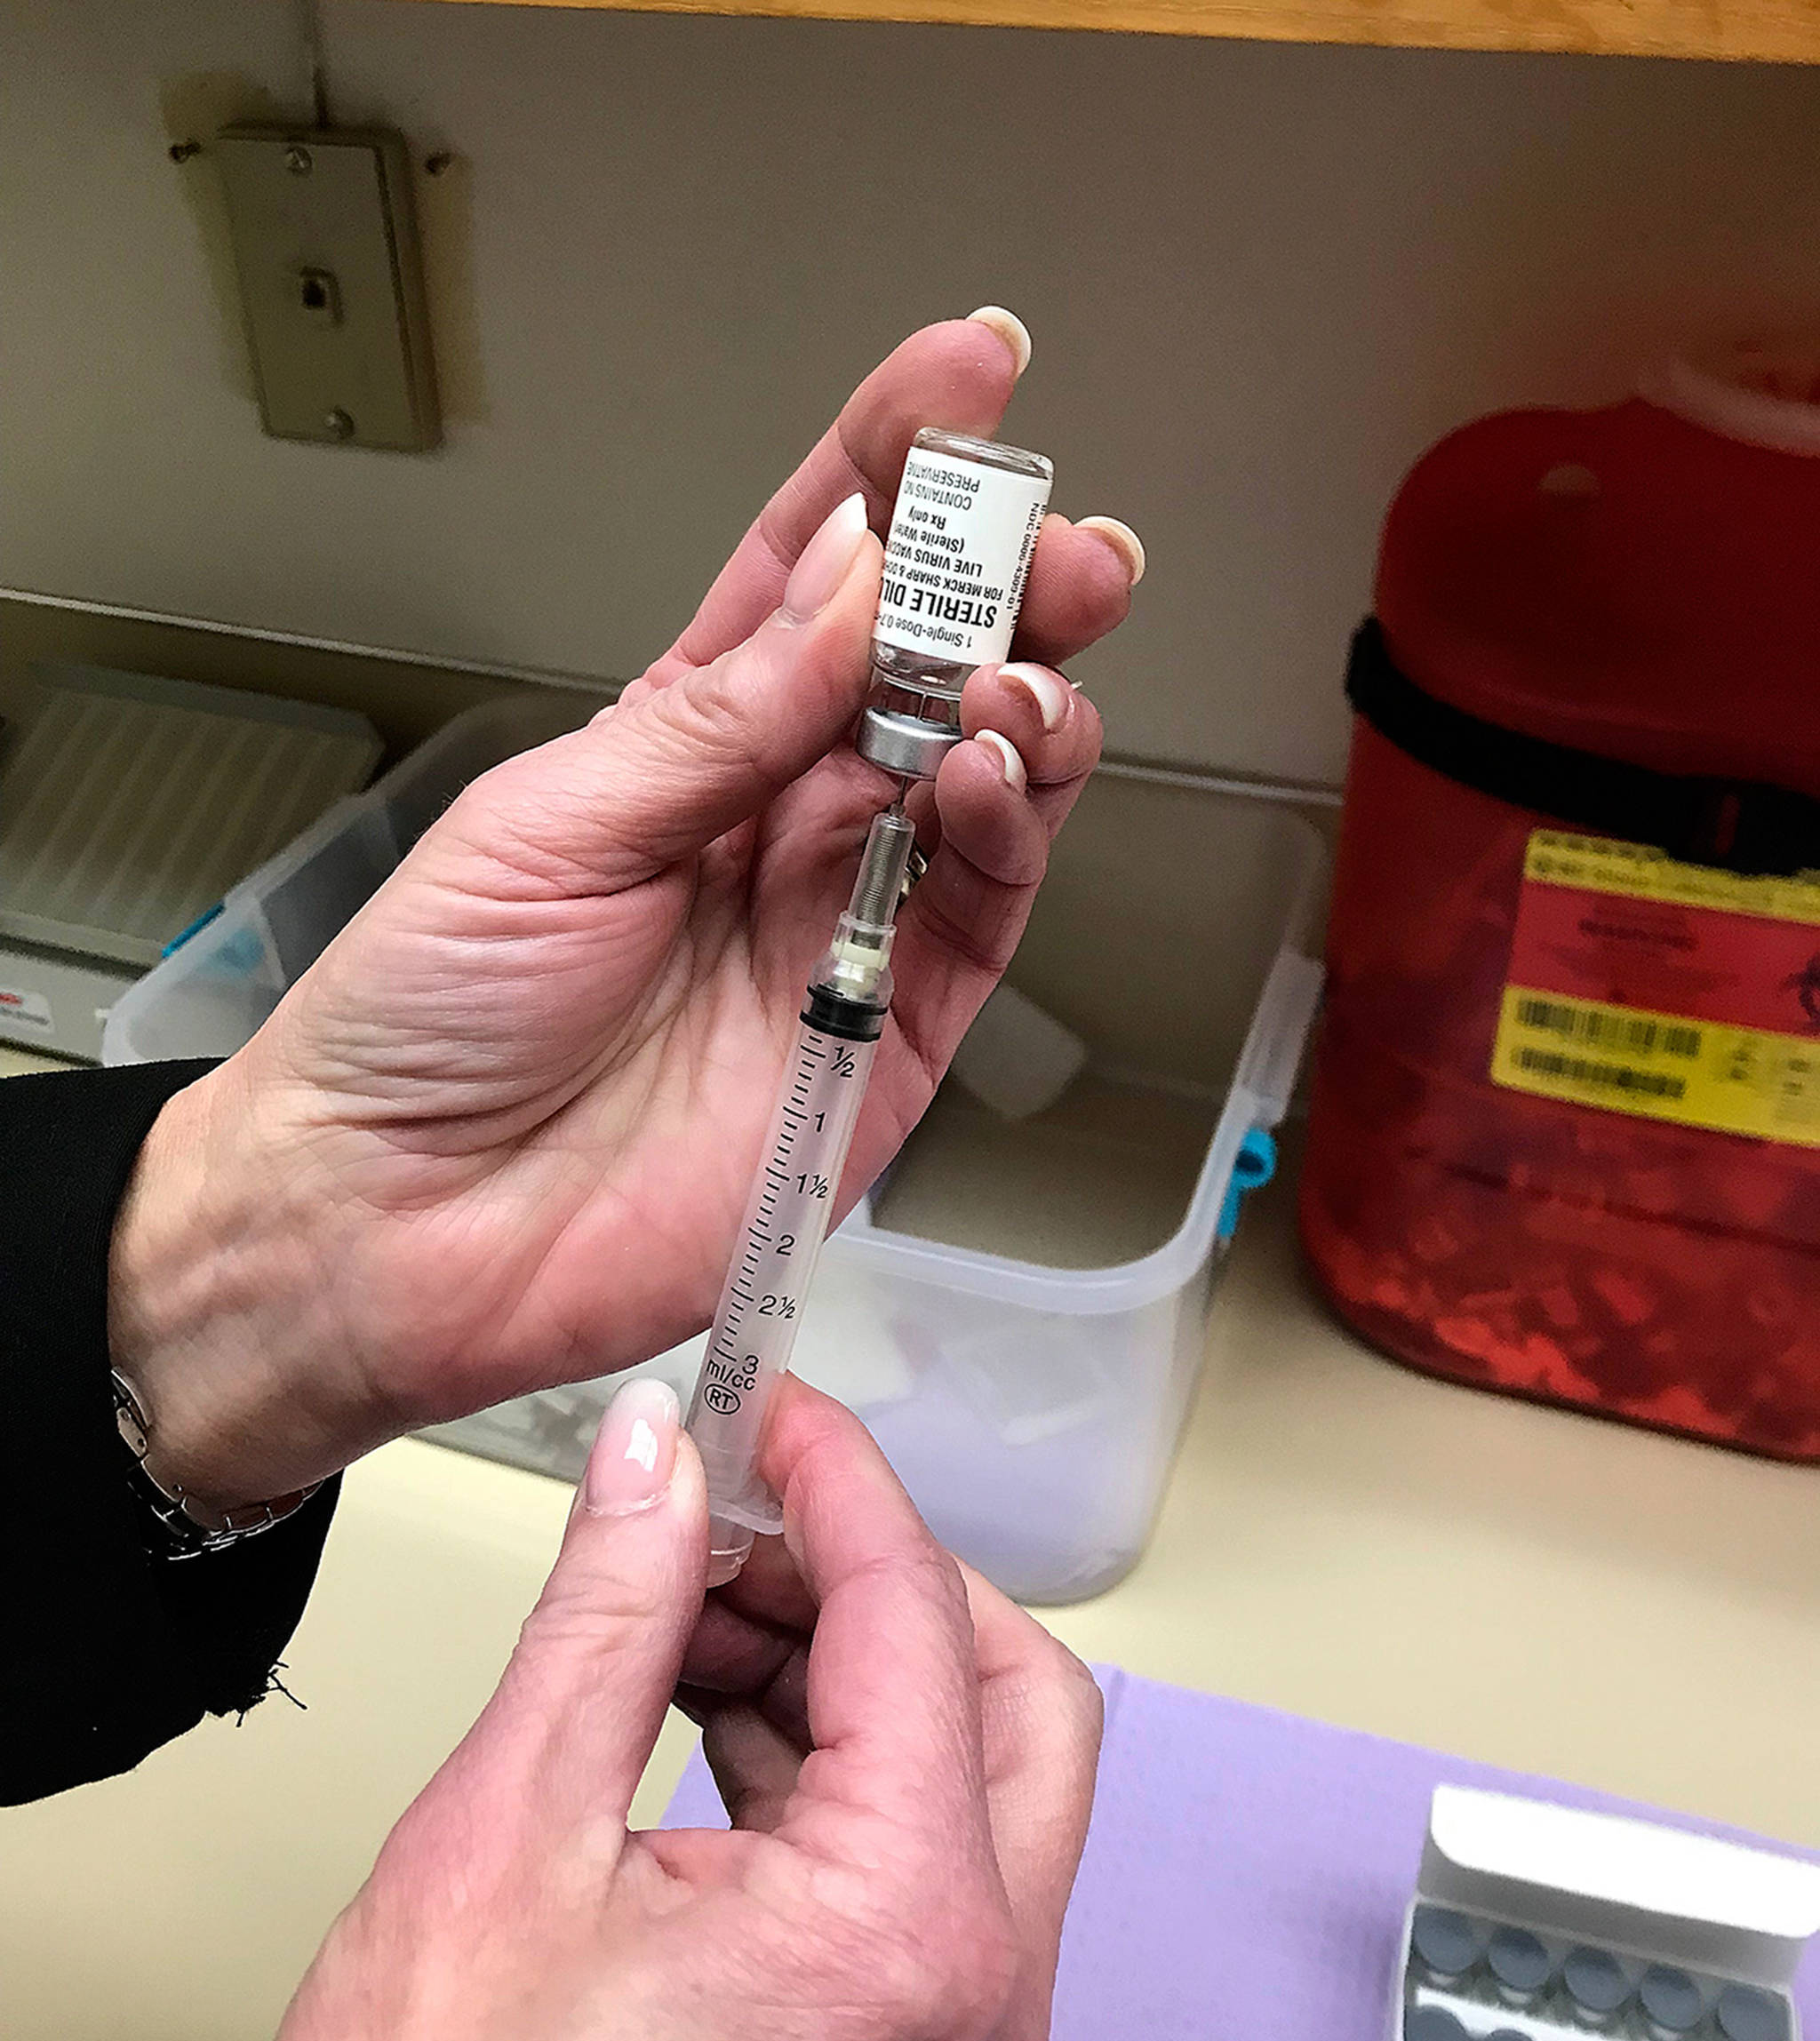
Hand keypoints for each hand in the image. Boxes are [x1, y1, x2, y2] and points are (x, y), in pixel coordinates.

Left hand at [109, 314, 1138, 1508]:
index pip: (811, 580)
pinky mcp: (888, 1047)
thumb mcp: (554, 825)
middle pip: (930, 679)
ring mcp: (843, 931)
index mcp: (685, 744)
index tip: (971, 373)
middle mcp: (781, 825)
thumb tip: (865, 585)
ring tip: (1021, 676)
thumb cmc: (424, 1013)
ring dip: (1029, 713)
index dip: (893, 473)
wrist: (394, 1226)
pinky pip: (983, 923)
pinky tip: (1002, 775)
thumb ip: (726, 721)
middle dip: (1007, 593)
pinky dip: (1013, 841)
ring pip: (988, 791)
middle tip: (1064, 544)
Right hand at [258, 1378, 1101, 2040]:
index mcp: (902, 1934)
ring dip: (846, 1670)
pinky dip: (831, 1770)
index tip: (774, 1412)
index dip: (838, 1484)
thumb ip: (606, 1618)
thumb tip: (651, 1465)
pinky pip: (918, 1869)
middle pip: (1011, 1698)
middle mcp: (979, 2004)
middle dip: (880, 1580)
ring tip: (693, 1616)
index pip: (915, 1620)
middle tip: (746, 1516)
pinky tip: (709, 1716)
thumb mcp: (502, 1842)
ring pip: (973, 1780)